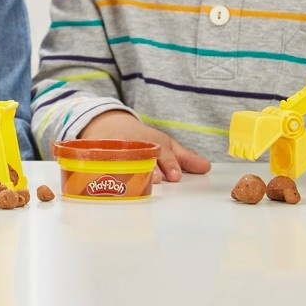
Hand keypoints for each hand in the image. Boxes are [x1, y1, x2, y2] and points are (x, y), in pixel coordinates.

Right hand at [79, 110, 210, 182]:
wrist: (110, 124)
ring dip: (130, 169)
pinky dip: (101, 165)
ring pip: (123, 159)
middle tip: (158, 179)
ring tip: (135, 181)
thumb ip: (184, 157)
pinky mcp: (98, 151)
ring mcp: (117, 148)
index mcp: (153, 143)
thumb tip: (206, 168)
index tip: (176, 176)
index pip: (163, 154)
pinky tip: (104, 175)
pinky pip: (99, 158)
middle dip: (151, 167)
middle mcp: (136, 145)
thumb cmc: (142, 139)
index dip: (169, 164)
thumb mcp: (164, 144)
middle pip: (144, 157)